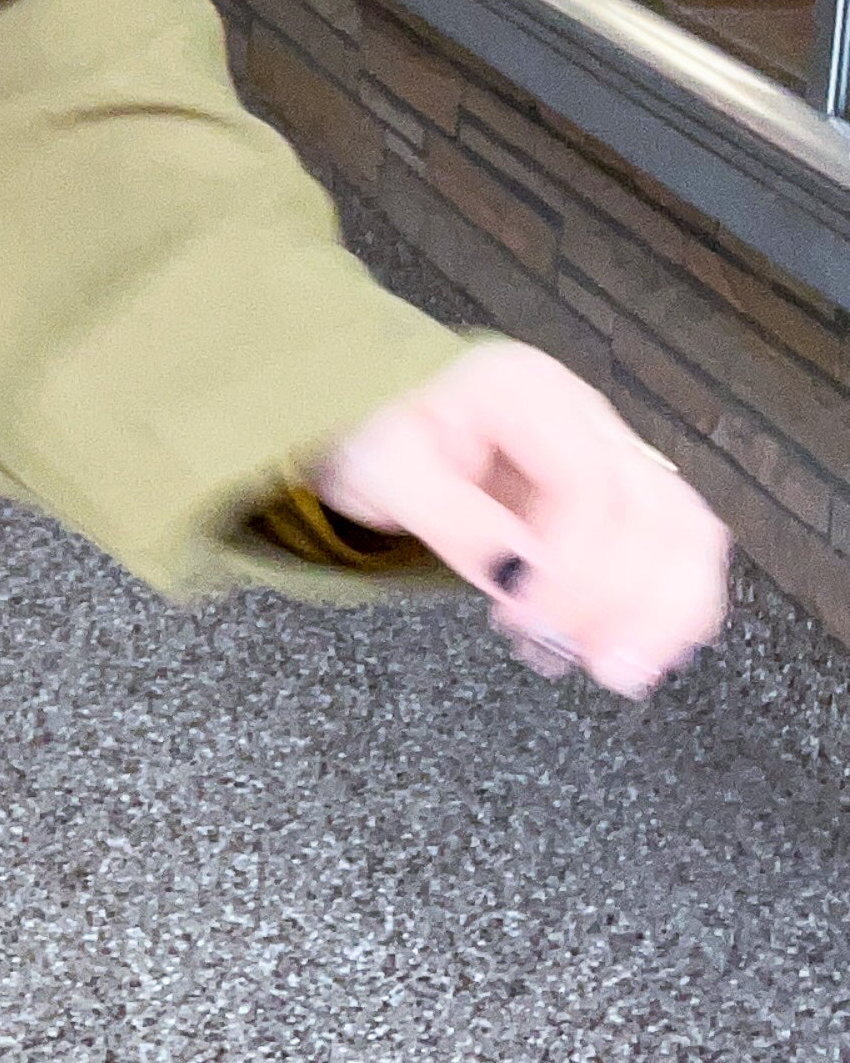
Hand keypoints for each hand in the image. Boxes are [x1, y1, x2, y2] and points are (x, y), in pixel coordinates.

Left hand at [314, 342, 728, 697]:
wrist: (377, 413)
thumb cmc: (377, 432)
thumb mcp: (385, 469)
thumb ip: (452, 518)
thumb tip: (522, 573)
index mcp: (526, 393)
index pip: (585, 483)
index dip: (572, 564)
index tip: (527, 619)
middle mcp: (585, 417)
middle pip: (655, 509)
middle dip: (626, 599)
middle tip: (582, 661)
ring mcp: (611, 453)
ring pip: (684, 528)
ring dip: (665, 609)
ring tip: (617, 669)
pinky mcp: (618, 496)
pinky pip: (673, 546)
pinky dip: (668, 604)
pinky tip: (639, 649)